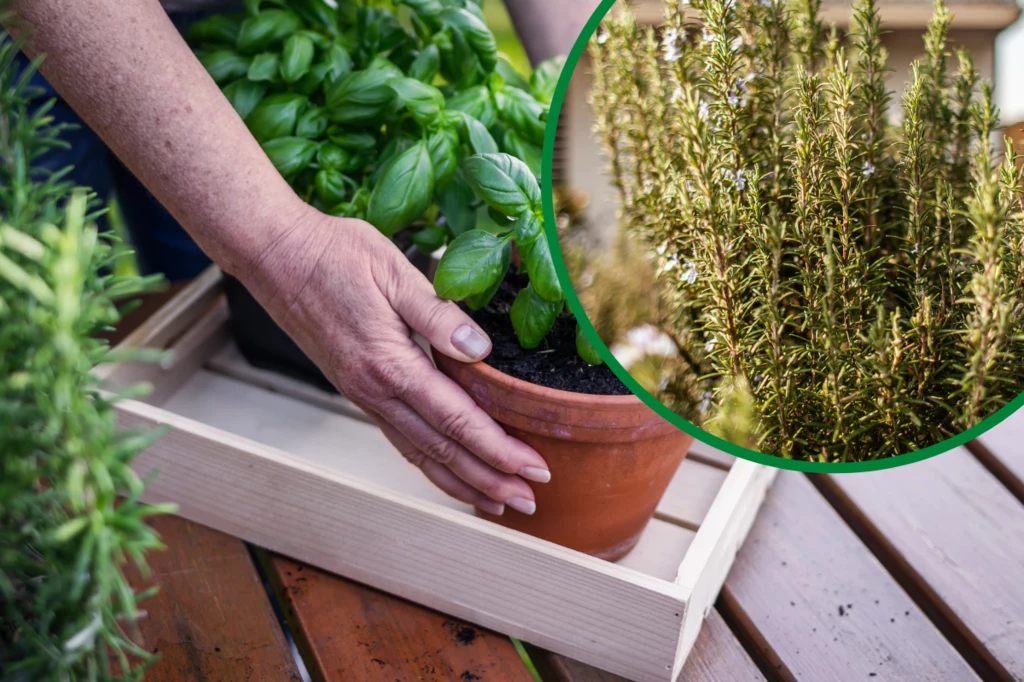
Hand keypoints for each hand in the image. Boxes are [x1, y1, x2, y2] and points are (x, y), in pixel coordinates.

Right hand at [241, 203, 548, 515]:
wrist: (273, 255)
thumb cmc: (332, 255)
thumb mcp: (394, 271)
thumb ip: (438, 314)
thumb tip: (480, 350)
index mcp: (390, 364)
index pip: (456, 419)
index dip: (498, 449)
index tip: (533, 468)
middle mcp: (375, 391)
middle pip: (441, 451)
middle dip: (489, 480)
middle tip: (527, 503)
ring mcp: (364, 395)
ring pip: (419, 454)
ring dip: (461, 482)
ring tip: (495, 503)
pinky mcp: (357, 389)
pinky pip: (400, 439)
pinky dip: (430, 464)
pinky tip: (447, 470)